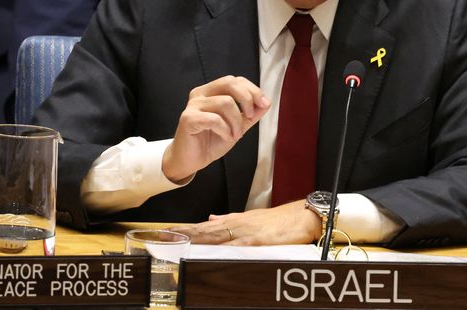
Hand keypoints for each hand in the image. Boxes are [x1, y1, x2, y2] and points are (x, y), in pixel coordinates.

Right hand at [162, 75, 270, 182]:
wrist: (191, 160)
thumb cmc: (211, 141)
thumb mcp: (237, 126)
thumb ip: (251, 114)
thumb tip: (266, 102)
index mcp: (211, 91)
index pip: (235, 80)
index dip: (253, 89)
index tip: (264, 104)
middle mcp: (201, 94)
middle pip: (229, 83)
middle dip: (247, 99)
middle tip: (251, 117)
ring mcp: (193, 105)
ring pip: (225, 102)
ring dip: (236, 121)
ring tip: (235, 134)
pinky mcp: (188, 119)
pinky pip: (214, 119)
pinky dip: (225, 129)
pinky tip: (226, 137)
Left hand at [168, 201, 321, 245]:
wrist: (302, 216)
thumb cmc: (280, 221)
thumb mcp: (251, 218)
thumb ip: (230, 220)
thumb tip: (211, 218)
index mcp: (234, 220)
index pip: (204, 226)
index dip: (185, 229)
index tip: (168, 232)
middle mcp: (236, 224)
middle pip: (205, 230)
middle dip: (184, 233)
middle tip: (164, 236)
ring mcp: (245, 232)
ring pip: (215, 236)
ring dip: (196, 239)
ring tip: (178, 241)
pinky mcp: (257, 240)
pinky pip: (235, 245)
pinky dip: (221, 248)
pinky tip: (210, 251)